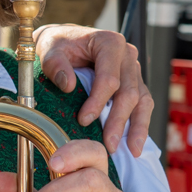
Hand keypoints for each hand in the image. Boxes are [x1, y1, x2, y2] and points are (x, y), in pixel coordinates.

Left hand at [35, 25, 151, 155]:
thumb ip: (55, 64)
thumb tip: (68, 85)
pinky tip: (134, 143)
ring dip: (136, 127)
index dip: (98, 102)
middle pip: (129, 92)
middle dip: (118, 121)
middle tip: (108, 145)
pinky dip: (139, 123)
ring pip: (142, 100)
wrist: (62, 41)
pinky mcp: (134, 82)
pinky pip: (142, 104)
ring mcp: (133, 70)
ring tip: (131, 150)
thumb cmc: (58, 44)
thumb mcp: (49, 48)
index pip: (109, 78)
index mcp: (110, 43)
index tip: (84, 120)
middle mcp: (127, 55)